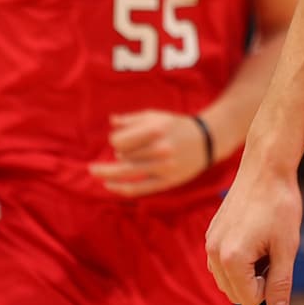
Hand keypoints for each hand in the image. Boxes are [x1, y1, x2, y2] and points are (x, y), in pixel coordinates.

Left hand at [87, 110, 210, 197]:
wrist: (208, 140)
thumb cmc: (178, 126)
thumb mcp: (157, 116)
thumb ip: (132, 119)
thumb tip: (111, 121)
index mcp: (156, 129)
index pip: (120, 140)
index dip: (115, 142)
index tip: (119, 142)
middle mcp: (160, 148)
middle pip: (121, 157)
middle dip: (109, 161)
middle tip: (94, 167)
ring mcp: (164, 166)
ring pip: (127, 172)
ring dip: (113, 172)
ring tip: (103, 172)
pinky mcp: (167, 180)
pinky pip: (139, 188)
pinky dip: (120, 188)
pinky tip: (109, 185)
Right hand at [206, 157, 303, 304]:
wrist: (266, 167)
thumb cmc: (279, 204)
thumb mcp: (287, 247)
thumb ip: (281, 283)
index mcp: (231, 259)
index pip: (250, 299)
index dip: (270, 284)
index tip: (278, 257)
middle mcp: (213, 254)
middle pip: (236, 294)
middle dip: (256, 280)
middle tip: (272, 251)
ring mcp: (209, 243)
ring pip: (227, 279)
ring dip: (247, 271)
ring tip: (263, 243)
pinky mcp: (211, 234)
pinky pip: (222, 262)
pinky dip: (238, 259)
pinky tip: (254, 235)